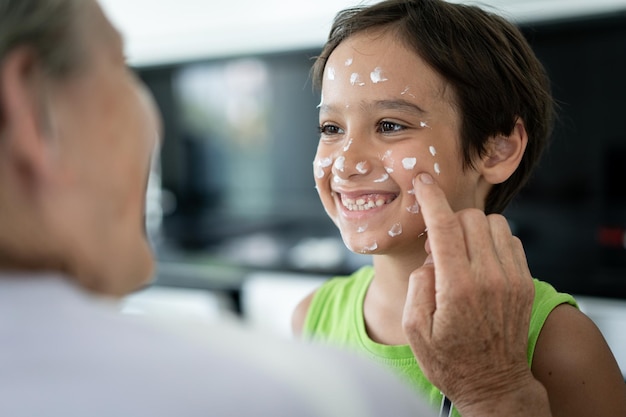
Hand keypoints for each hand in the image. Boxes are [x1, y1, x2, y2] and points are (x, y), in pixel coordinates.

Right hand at [402, 173, 545, 413]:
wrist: (493, 384)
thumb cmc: (450, 360)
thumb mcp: (415, 330)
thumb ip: (417, 286)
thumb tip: (432, 260)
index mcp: (457, 288)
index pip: (444, 227)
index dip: (430, 198)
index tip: (422, 182)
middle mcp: (489, 278)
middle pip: (470, 219)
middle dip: (448, 221)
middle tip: (437, 248)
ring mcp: (511, 279)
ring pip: (494, 224)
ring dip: (472, 229)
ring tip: (460, 255)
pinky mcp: (524, 283)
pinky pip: (510, 240)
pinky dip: (491, 240)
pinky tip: (479, 261)